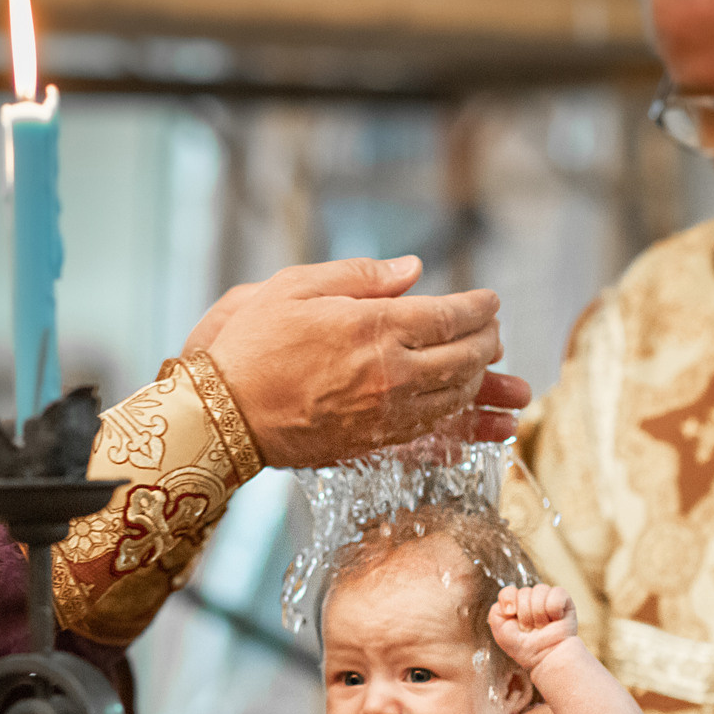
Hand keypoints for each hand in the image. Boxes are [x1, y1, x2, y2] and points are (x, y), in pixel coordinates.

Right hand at [193, 256, 526, 466]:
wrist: (222, 413)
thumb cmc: (252, 345)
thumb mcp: (296, 288)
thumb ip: (361, 276)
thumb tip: (412, 270)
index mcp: (376, 327)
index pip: (453, 316)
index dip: (480, 308)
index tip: (490, 302)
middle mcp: (392, 373)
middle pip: (467, 358)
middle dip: (488, 342)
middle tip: (492, 332)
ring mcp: (385, 413)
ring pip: (456, 398)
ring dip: (480, 382)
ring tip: (485, 369)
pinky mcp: (372, 443)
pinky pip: (432, 435)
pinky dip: (461, 427)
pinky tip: (474, 422)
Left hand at [490, 584, 577, 672]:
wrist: (544, 657)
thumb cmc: (523, 647)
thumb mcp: (500, 631)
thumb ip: (496, 611)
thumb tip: (511, 602)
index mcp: (515, 603)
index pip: (508, 591)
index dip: (508, 600)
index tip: (511, 614)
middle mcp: (531, 599)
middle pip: (524, 592)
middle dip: (525, 615)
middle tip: (530, 629)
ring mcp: (548, 598)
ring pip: (540, 590)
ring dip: (539, 613)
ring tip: (542, 626)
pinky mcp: (565, 600)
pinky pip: (556, 593)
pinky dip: (554, 608)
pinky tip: (555, 619)